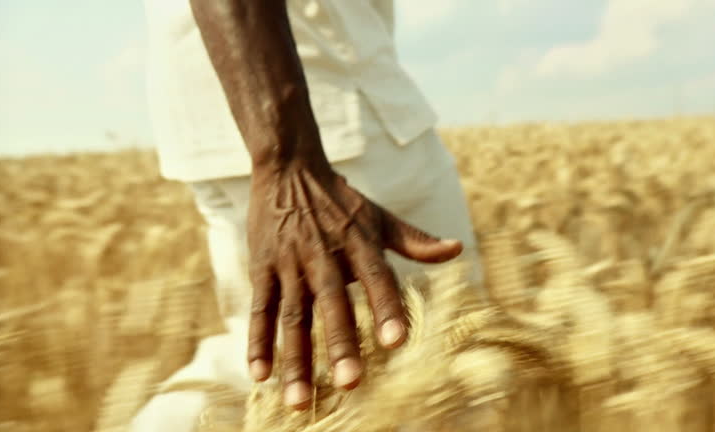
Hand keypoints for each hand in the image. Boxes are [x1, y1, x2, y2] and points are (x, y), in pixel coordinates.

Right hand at [245, 160, 462, 408]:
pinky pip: (260, 308)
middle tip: (349, 383)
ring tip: (299, 399)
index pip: (376, 278)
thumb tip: (456, 249)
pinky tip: (260, 375)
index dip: (386, 308)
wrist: (289, 168)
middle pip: (331, 304)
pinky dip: (258, 342)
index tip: (397, 342)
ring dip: (295, 358)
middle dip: (340, 343)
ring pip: (292, 316)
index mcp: (358, 243)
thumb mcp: (377, 215)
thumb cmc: (339, 199)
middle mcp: (323, 255)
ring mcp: (289, 263)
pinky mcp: (262, 267)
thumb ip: (414, 240)